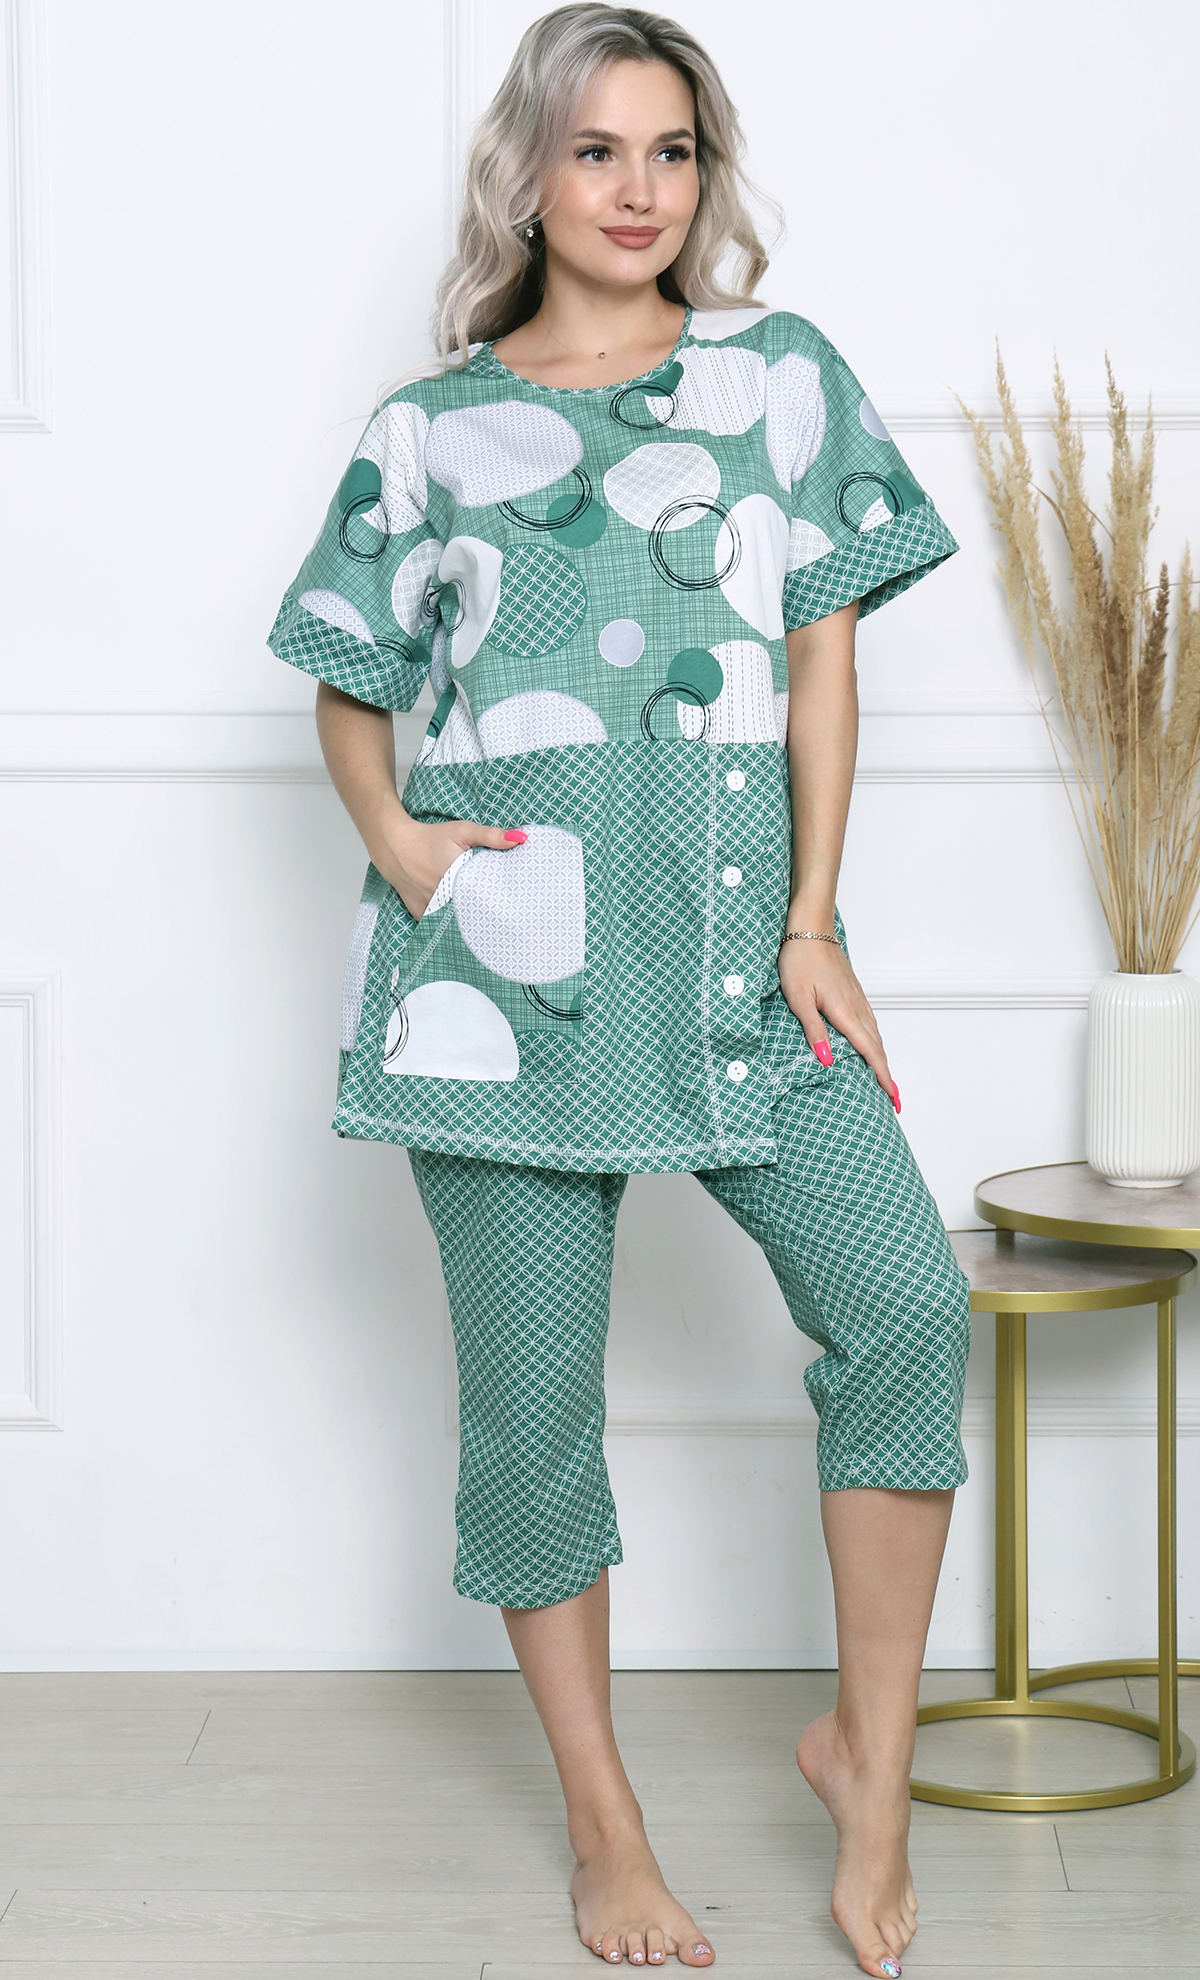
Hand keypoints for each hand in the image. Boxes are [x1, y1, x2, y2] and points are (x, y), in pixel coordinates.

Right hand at [374, 810, 526, 921]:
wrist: (394, 846)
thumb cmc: (430, 837)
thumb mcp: (462, 830)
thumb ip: (491, 836)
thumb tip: (520, 838)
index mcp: (458, 877)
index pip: (486, 898)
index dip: (500, 904)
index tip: (512, 907)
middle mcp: (444, 897)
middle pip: (473, 914)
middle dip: (487, 914)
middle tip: (504, 917)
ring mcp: (431, 908)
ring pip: (456, 922)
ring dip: (468, 921)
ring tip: (487, 924)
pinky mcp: (421, 914)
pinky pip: (440, 925)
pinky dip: (449, 923)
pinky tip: (461, 923)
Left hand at [779, 934, 898, 1111]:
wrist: (810, 928)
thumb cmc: (800, 960)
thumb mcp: (798, 998)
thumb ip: (813, 1030)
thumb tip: (827, 1060)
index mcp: (845, 1012)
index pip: (869, 1051)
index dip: (881, 1075)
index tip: (892, 1096)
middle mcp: (857, 1007)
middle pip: (877, 1046)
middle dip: (886, 1073)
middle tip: (894, 1099)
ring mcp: (857, 998)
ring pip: (875, 1035)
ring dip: (881, 1058)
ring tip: (884, 1079)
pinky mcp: (853, 992)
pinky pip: (870, 1023)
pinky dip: (874, 1041)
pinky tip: (870, 1046)